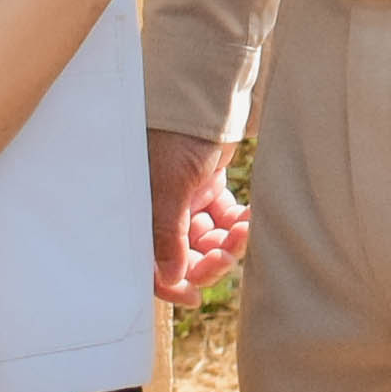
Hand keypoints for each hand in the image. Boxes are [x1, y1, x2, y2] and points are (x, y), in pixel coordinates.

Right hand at [149, 127, 249, 303]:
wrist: (203, 94)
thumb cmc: (178, 136)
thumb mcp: (171, 186)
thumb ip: (169, 233)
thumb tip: (173, 278)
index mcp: (142, 213)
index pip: (151, 263)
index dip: (171, 284)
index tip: (195, 297)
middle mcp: (161, 211)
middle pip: (184, 255)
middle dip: (208, 260)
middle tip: (229, 253)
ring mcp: (185, 200)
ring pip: (207, 239)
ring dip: (227, 241)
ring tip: (244, 228)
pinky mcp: (207, 187)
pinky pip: (223, 217)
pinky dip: (236, 222)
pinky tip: (248, 217)